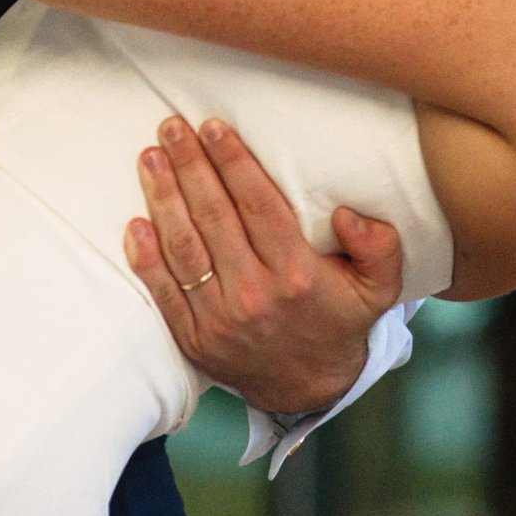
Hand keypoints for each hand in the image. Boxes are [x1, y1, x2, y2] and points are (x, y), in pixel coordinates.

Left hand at [125, 115, 404, 415]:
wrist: (307, 388)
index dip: (232, 162)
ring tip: (150, 158)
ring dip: (163, 198)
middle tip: (171, 127)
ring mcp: (219, 320)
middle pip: (213, 218)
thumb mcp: (380, 287)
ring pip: (183, 248)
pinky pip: (163, 291)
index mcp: (297, 275)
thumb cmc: (340, 321)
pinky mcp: (193, 338)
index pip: (258, 205)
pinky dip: (145, 256)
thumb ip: (379, 246)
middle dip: (190, 166)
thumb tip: (346, 214)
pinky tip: (135, 220)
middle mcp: (254, 295)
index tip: (213, 128)